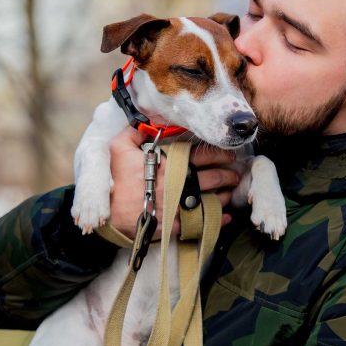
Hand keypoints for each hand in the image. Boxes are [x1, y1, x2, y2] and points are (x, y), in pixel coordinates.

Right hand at [109, 127, 239, 239]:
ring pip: (211, 199)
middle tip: (236, 173)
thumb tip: (146, 121)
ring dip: (225, 195)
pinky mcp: (175, 225)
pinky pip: (201, 222)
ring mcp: (178, 205)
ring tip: (232, 191)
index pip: (201, 155)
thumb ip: (135, 132)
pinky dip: (216, 220)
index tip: (230, 155)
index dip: (219, 155)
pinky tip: (225, 217)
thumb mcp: (119, 148)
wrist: (109, 215)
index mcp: (170, 164)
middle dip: (228, 175)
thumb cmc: (116, 180)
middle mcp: (178, 183)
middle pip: (212, 177)